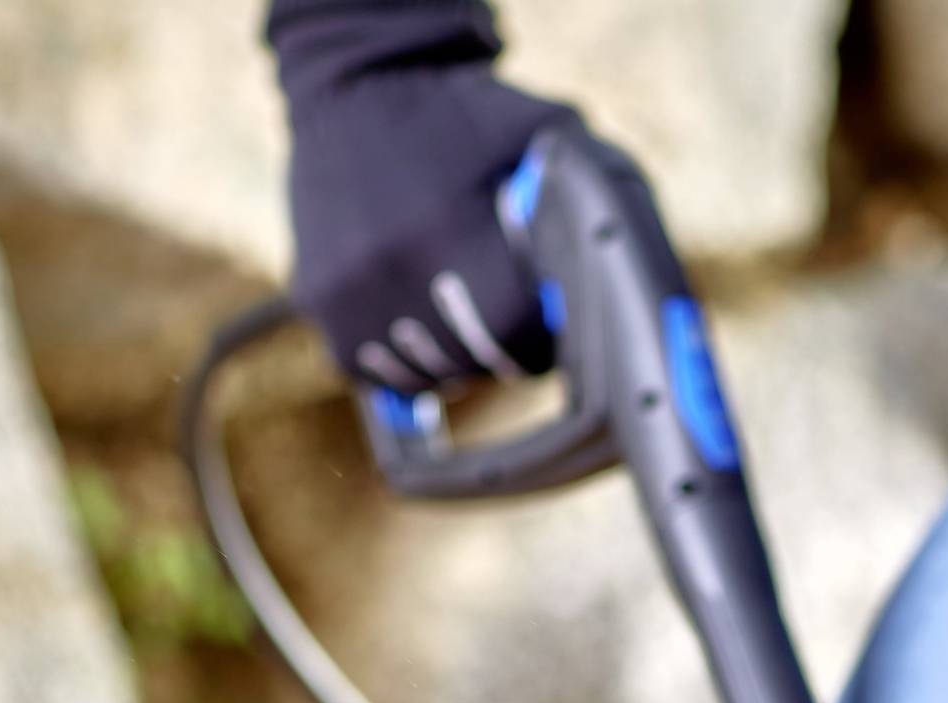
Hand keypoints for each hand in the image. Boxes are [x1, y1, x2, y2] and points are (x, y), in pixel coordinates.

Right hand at [270, 0, 571, 390]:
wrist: (358, 83)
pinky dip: (400, 356)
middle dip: (498, 351)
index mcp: (456, 231)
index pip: (515, 336)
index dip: (538, 340)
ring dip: (449, 358)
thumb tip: (631, 276)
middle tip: (507, 320)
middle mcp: (396, 268)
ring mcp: (349, 290)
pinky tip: (416, 311)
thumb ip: (590, 198)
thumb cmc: (466, 114)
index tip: (544, 327)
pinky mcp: (317, 298)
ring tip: (458, 306)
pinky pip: (372, 367)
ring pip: (422, 374)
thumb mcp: (547, 134)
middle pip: (469, 363)